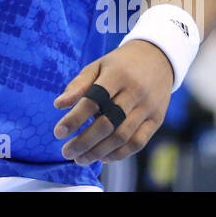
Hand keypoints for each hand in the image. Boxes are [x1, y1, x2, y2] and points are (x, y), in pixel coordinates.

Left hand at [52, 40, 173, 164]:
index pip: (93, 101)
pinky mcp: (157, 119)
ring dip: (99, 152)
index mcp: (117, 75)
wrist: (157, 58)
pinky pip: (138, 142)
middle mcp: (135, 91)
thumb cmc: (120, 64)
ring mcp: (148, 107)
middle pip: (107, 123)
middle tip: (67, 152)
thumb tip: (58, 105)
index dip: (74, 119)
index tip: (58, 133)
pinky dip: (119, 154)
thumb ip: (78, 85)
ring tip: (80, 159)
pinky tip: (103, 158)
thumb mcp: (98, 65)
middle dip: (84, 142)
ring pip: (122, 137)